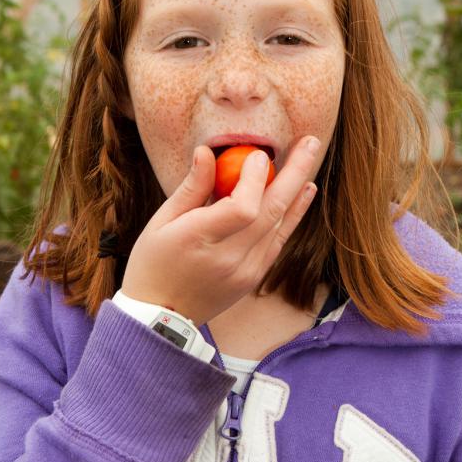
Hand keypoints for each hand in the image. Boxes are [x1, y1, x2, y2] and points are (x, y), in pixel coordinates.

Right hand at [120, 136, 319, 325]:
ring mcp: (245, 270)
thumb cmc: (152, 264)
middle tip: (309, 142)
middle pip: (271, 211)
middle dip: (293, 172)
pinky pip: (278, 240)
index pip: (242, 208)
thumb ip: (191, 188)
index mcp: (199, 240)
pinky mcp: (254, 277)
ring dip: (297, 190)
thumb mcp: (161, 222)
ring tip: (310, 157)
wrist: (160, 319)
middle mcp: (229, 258)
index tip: (256, 154)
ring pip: (280, 225)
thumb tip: (207, 152)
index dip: (254, 179)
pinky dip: (293, 214)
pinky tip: (303, 191)